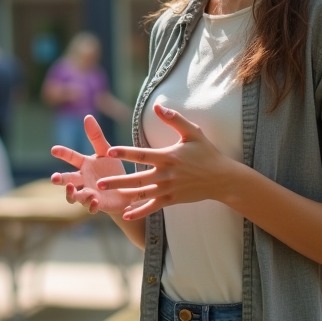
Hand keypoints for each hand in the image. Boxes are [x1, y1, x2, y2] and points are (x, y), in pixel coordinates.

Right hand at [50, 115, 128, 213]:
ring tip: (72, 190)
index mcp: (84, 164)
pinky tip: (94, 200)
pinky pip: (90, 207)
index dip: (63, 153)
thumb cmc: (112, 170)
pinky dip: (90, 205)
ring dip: (71, 194)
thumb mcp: (106, 152)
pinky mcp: (97, 204)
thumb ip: (96, 136)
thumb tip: (87, 116)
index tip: (54, 149)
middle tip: (54, 178)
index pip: (71, 157)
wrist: (126, 189)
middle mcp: (83, 179)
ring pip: (75, 196)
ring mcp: (88, 193)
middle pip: (68, 179)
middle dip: (60, 179)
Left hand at [100, 104, 240, 219]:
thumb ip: (174, 119)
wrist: (222, 179)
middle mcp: (166, 174)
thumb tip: (158, 105)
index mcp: (168, 157)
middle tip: (99, 183)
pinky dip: (139, 212)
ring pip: (142, 194)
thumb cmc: (207, 153)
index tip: (109, 151)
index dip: (125, 153)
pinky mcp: (172, 200)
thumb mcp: (193, 133)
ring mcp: (169, 189)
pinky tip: (126, 215)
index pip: (142, 154)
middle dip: (117, 180)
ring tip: (106, 196)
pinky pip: (153, 207)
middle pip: (137, 178)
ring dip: (124, 195)